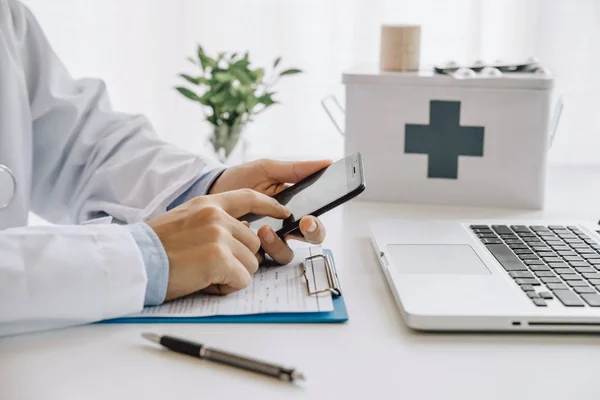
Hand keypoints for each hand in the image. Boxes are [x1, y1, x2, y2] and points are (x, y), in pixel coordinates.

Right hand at [147, 189, 289, 299]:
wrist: (133, 261)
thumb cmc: (154, 248)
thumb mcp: (184, 221)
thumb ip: (213, 222)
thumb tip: (241, 232)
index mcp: (208, 204)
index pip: (248, 197)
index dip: (269, 205)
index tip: (283, 212)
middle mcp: (217, 216)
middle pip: (253, 243)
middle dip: (238, 260)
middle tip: (209, 267)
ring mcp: (219, 236)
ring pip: (251, 264)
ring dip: (232, 275)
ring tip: (203, 274)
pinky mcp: (220, 259)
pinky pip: (242, 281)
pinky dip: (226, 288)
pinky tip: (203, 283)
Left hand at [209, 158, 331, 263]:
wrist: (209, 191)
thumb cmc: (239, 179)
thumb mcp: (267, 170)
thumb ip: (296, 169)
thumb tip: (328, 163)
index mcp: (293, 209)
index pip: (314, 223)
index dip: (317, 225)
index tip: (308, 219)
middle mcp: (284, 228)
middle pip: (308, 241)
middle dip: (309, 235)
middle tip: (301, 225)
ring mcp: (267, 241)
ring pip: (286, 254)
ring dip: (278, 243)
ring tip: (263, 229)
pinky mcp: (249, 251)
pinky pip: (260, 259)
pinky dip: (254, 247)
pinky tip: (243, 229)